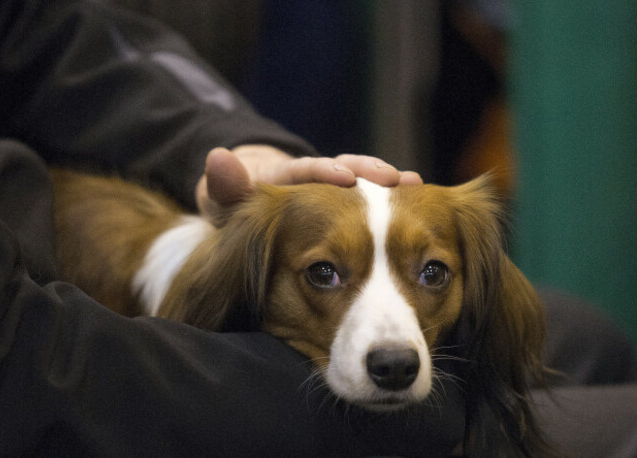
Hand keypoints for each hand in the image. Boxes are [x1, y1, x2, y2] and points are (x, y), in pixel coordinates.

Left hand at [196, 145, 422, 213]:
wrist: (255, 199)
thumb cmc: (241, 206)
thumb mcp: (225, 202)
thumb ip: (226, 187)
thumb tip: (218, 158)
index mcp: (285, 178)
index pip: (305, 170)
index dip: (325, 172)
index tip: (345, 176)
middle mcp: (314, 177)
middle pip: (345, 167)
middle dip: (369, 171)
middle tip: (396, 178)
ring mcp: (333, 189)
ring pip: (363, 180)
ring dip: (388, 185)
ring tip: (416, 186)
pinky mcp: (345, 203)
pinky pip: (370, 200)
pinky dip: (392, 202)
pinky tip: (419, 204)